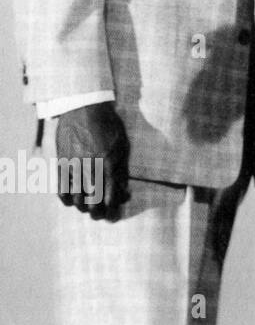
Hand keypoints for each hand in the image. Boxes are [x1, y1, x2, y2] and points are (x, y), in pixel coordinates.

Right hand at [55, 102, 130, 219]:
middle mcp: (91, 167)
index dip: (112, 211)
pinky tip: (72, 200)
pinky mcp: (61, 163)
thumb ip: (122, 170)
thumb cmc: (109, 126)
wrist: (84, 108)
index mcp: (110, 163)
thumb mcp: (123, 146)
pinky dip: (65, 200)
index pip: (111, 197)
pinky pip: (60, 189)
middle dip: (97, 214)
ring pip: (76, 200)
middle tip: (100, 216)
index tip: (113, 215)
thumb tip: (124, 192)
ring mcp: (74, 166)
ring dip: (82, 208)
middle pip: (93, 202)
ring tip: (88, 208)